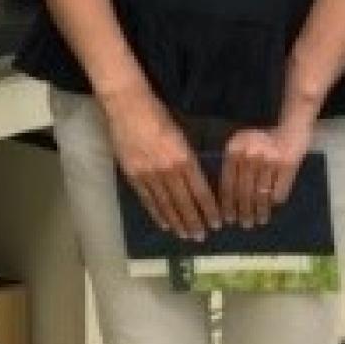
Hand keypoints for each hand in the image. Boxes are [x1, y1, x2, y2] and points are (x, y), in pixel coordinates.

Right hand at [102, 87, 218, 241]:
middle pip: (184, 202)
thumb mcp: (181, 133)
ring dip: (177, 222)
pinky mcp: (133, 175)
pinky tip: (164, 224)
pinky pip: (147, 199)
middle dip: (194, 221)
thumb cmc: (158, 114)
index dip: (209, 209)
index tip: (216, 223)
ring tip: (185, 235)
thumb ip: (188, 157)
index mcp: (184, 158)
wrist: (128, 107)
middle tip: (201, 237)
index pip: (200, 191)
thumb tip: (197, 179)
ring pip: (166, 204)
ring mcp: (149, 174)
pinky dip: (157, 213)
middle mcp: (168, 170)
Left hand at [219, 116, 314, 228]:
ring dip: (257, 212)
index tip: (226, 218)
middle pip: (243, 191)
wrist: (289, 131)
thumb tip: (223, 198)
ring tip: (255, 222)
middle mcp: (251, 154)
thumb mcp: (240, 146)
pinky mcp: (288, 166)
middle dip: (242, 211)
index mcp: (234, 149)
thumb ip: (230, 166)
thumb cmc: (260, 141)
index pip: (227, 182)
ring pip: (261, 194)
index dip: (226, 203)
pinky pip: (278, 192)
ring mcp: (270, 160)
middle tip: (242, 224)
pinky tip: (268, 212)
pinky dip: (272, 205)